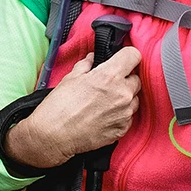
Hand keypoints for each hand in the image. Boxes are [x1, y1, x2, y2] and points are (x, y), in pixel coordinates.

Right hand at [5, 47, 142, 169]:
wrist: (54, 135)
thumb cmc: (59, 106)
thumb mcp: (70, 78)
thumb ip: (86, 65)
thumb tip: (92, 59)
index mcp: (109, 76)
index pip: (133, 56)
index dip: (127, 56)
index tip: (122, 59)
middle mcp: (122, 94)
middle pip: (136, 79)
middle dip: (124, 79)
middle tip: (107, 84)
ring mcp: (124, 113)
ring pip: (134, 99)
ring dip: (124, 98)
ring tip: (104, 102)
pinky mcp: (122, 129)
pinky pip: (128, 117)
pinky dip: (120, 114)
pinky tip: (103, 115)